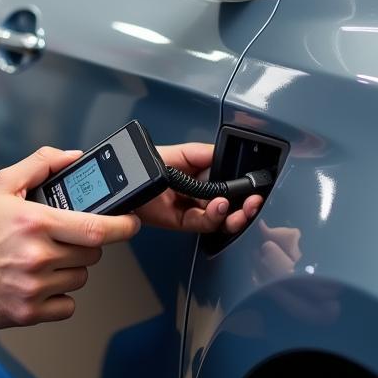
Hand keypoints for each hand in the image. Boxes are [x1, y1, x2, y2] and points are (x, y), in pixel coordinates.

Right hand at [0, 147, 139, 328]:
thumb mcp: (2, 184)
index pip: (97, 228)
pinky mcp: (28, 313)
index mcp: (35, 222)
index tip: (131, 223)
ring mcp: (33, 287)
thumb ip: (41, 163)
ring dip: (71, 268)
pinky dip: (59, 296)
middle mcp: (37, 256)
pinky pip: (67, 305)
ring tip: (43, 258)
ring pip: (80, 278)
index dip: (123, 226)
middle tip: (63, 238)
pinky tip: (38, 282)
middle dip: (84, 243)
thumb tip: (72, 157)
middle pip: (92, 253)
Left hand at [134, 142, 261, 234]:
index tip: (254, 187)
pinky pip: (202, 224)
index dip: (242, 188)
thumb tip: (226, 153)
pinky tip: (220, 207)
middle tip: (253, 203)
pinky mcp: (180, 222)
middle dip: (244, 206)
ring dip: (233, 215)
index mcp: (201, 175)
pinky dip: (213, 218)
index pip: (228, 183)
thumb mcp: (181, 153)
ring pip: (219, 218)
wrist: (123, 180)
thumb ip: (205, 154)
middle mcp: (198, 194)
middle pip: (228, 205)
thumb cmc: (146, 163)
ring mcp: (190, 209)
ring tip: (240, 208)